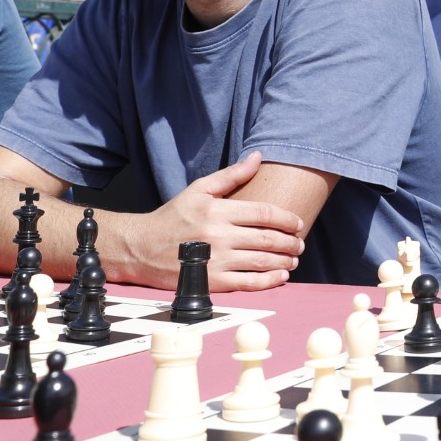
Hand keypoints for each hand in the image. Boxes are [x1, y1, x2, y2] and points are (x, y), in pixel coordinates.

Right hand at [137, 152, 304, 291]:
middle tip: (300, 244)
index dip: (286, 219)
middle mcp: (218, 236)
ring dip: (284, 262)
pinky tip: (280, 276)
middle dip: (290, 242)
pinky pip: (247, 284)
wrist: (140, 248)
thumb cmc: (172, 217)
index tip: (298, 223)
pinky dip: (269, 281)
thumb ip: (231, 175)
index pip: (264, 213)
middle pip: (267, 239)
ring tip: (294, 260)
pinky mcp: (211, 283)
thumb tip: (257, 156)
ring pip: (261, 262)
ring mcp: (215, 261)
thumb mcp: (199, 190)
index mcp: (218, 211)